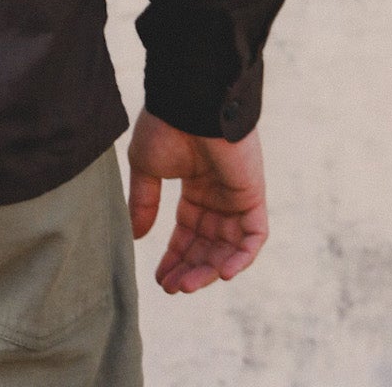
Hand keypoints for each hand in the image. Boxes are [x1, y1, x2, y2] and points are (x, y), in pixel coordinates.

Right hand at [126, 107, 267, 294]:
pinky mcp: (253, 196)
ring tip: (187, 285)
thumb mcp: (146, 167)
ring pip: (229, 248)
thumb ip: (144, 201)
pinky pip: (254, 237)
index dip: (175, 257)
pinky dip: (241, 258)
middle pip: (207, 245)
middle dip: (190, 269)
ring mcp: (237, 196)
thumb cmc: (165, 126)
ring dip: (210, 270)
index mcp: (194, 187)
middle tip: (173, 288)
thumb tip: (136, 235)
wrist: (189, 103)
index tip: (160, 280)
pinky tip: (220, 273)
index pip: (188, 233)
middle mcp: (218, 195)